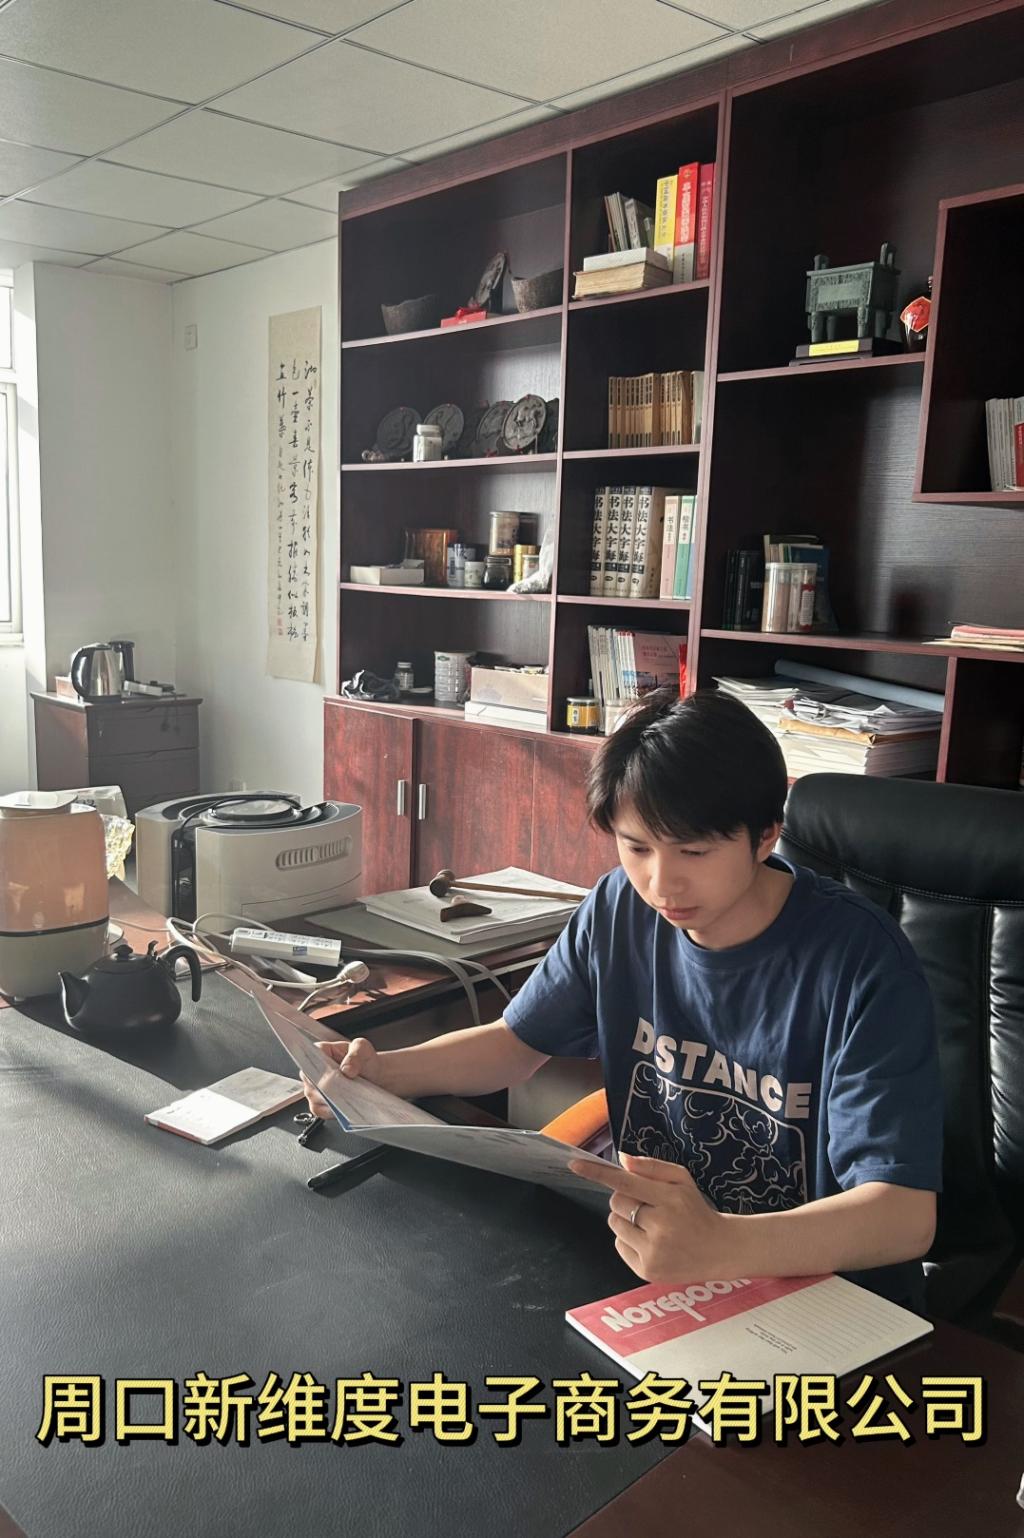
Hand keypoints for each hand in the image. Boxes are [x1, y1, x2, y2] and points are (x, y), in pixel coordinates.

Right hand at [301, 1036, 378, 1117]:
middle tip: (345, 1088)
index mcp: (320, 1052)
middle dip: (328, 1086)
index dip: (320, 1067)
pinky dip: (331, 1111)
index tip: (333, 1074)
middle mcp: (312, 1071)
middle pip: (311, 1081)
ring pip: (315, 1098)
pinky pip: (320, 1111)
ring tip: (348, 1097)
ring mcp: (314, 1089)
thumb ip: (355, 1055)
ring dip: (331, 1100)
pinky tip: (344, 1108)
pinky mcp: (319, 1105)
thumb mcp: (364, 1049)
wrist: (374, 1077)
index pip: (311, 1058)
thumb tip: (346, 1069)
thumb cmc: (365, 1061)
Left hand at [568, 1151, 733, 1283]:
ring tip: (650, 1224)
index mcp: (670, 1199)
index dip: (598, 1173)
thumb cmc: (696, 1210)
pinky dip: (628, 1240)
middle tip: (646, 1204)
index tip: (575, 1164)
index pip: (625, 1182)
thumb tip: (622, 1159)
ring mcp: (653, 1252)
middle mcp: (660, 1227)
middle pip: (616, 1203)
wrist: (719, 1250)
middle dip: (624, 1199)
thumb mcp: (682, 1180)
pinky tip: (650, 1241)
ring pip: (615, 1224)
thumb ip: (652, 1167)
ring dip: (625, 1220)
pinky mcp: (647, 1271)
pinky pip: (619, 1246)